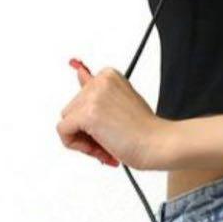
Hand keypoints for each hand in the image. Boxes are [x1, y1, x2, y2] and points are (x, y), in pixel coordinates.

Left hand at [57, 62, 173, 169]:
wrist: (159, 144)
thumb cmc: (146, 130)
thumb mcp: (121, 104)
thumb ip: (98, 92)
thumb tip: (79, 71)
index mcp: (108, 76)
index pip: (82, 98)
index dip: (93, 120)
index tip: (109, 128)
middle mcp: (100, 81)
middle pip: (72, 110)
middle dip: (87, 131)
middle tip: (111, 142)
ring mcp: (93, 96)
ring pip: (66, 121)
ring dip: (84, 140)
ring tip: (109, 146)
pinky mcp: (87, 114)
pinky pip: (63, 132)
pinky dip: (77, 146)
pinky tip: (100, 149)